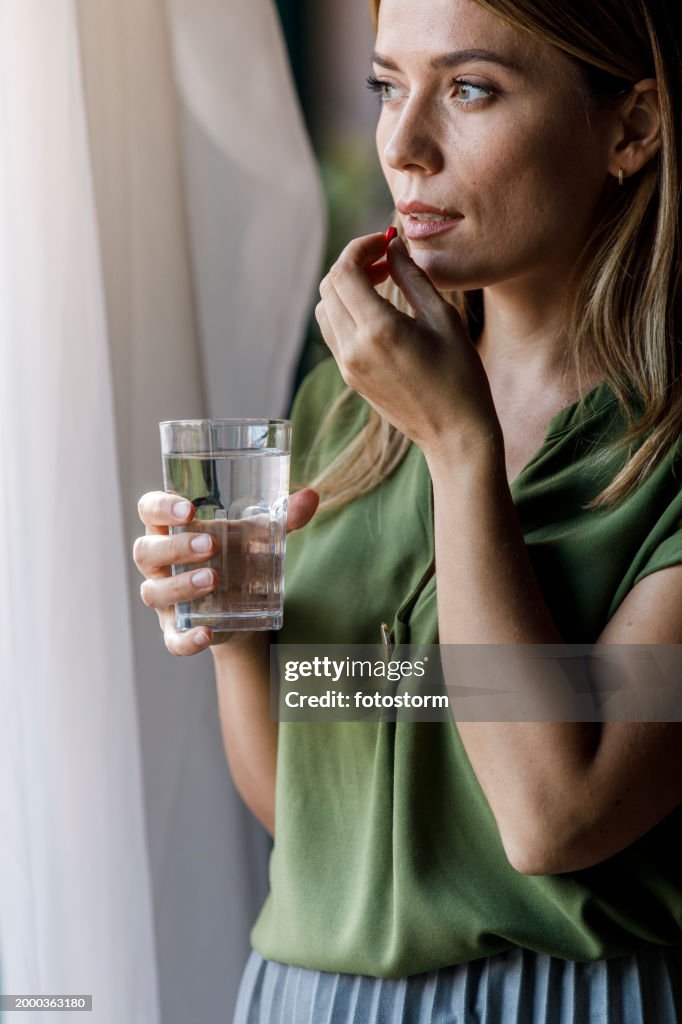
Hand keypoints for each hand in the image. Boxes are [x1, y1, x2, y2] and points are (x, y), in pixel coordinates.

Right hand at [133, 488, 319, 654]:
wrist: (245, 606)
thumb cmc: (239, 557)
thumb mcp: (258, 536)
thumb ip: (283, 518)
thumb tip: (311, 497)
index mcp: (172, 529)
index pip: (149, 510)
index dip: (159, 507)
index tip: (188, 509)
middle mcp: (160, 563)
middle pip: (146, 551)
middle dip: (175, 547)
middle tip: (210, 546)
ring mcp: (164, 598)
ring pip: (154, 592)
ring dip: (180, 586)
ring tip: (213, 580)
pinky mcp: (175, 630)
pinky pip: (171, 639)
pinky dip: (185, 639)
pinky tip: (205, 634)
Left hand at [315, 231, 499, 458]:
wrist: (454, 435)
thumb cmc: (460, 376)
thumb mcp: (443, 318)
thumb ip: (412, 277)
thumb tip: (392, 246)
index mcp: (377, 330)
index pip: (344, 271)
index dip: (360, 247)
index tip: (385, 241)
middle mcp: (353, 348)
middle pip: (329, 286)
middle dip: (353, 263)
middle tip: (386, 260)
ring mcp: (347, 365)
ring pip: (326, 308)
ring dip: (346, 287)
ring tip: (382, 283)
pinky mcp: (350, 377)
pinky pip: (333, 332)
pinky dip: (346, 310)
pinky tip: (377, 310)